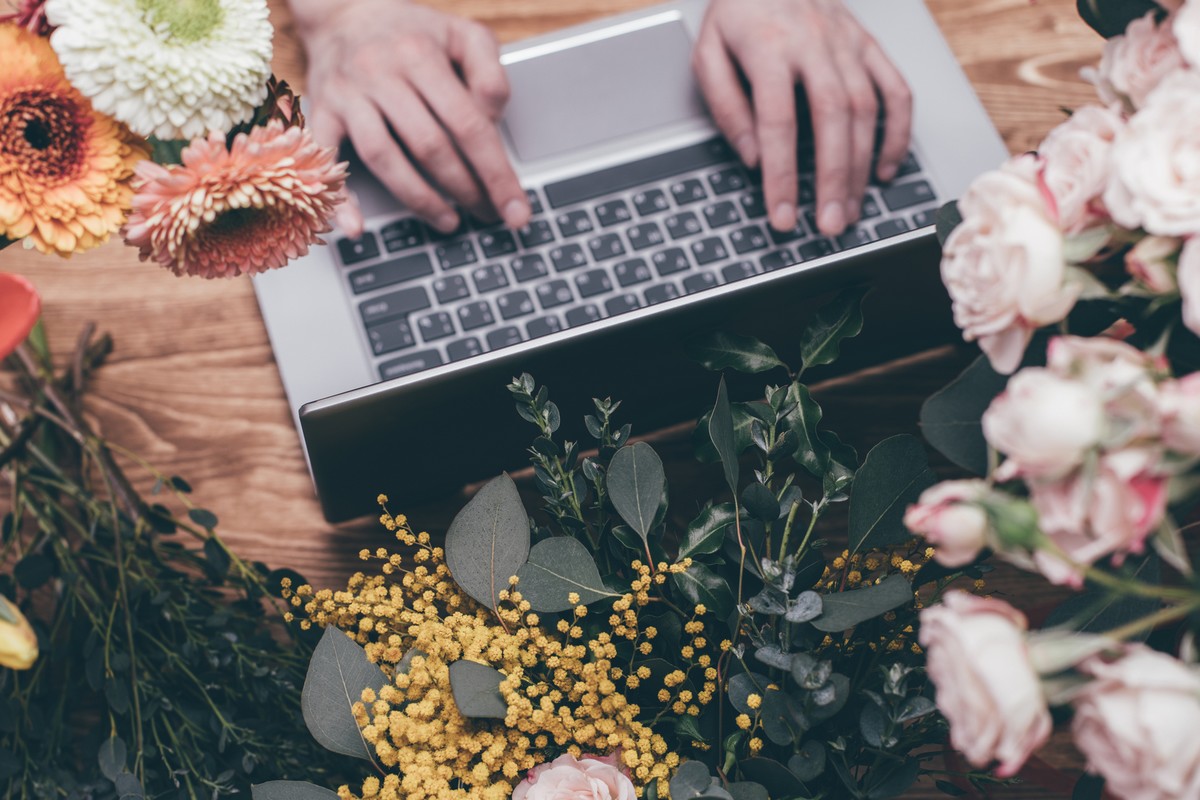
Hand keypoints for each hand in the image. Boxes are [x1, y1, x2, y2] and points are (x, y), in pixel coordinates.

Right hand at [292, 0, 530, 236]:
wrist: (343, 10)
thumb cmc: (411, 32)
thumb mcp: (462, 34)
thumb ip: (490, 73)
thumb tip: (494, 121)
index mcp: (421, 55)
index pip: (469, 124)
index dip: (495, 173)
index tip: (514, 208)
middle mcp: (381, 73)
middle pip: (430, 146)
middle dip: (464, 189)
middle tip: (487, 214)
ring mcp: (348, 94)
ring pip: (384, 158)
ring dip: (420, 198)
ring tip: (448, 220)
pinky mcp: (321, 110)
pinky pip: (327, 159)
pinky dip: (339, 197)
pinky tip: (357, 226)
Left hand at [692, 0, 911, 234]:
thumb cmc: (737, 12)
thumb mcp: (707, 53)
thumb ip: (725, 106)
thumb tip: (754, 157)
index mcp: (769, 46)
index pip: (777, 123)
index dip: (781, 176)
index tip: (783, 216)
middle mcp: (815, 43)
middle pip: (832, 119)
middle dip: (834, 179)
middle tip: (830, 225)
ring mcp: (848, 43)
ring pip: (867, 110)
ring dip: (862, 167)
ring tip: (850, 210)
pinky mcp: (868, 45)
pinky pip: (895, 90)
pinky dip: (898, 132)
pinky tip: (885, 169)